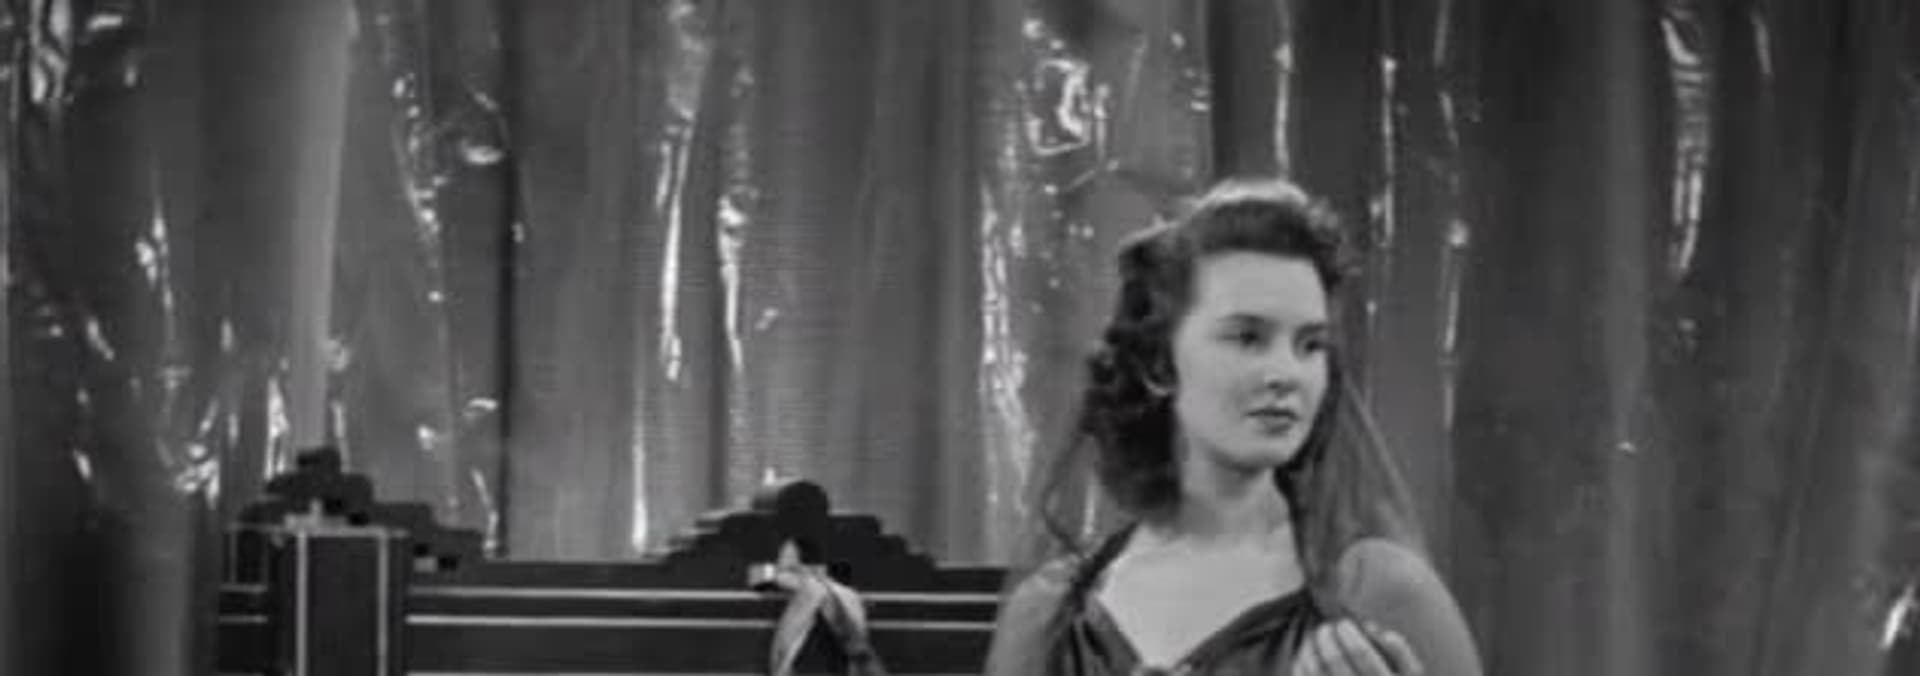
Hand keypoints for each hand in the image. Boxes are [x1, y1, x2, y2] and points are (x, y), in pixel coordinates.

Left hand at [1291, 619, 1423, 675]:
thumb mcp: (1410, 673)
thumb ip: (1398, 651)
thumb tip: (1369, 627)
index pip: (1362, 656)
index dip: (1349, 635)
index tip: (1343, 624)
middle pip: (1334, 661)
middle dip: (1326, 638)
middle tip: (1325, 628)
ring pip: (1316, 671)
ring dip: (1310, 649)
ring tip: (1314, 638)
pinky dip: (1301, 665)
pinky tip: (1306, 655)